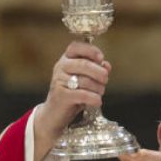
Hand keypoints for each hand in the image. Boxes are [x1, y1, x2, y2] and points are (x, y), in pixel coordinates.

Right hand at [33, 41, 110, 160]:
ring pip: (85, 81)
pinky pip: (82, 94)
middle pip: (84, 64)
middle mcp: (60, 67)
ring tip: (100, 93)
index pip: (76, 46)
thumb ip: (95, 70)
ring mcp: (59, 81)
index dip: (91, 50)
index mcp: (66, 59)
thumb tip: (106, 65)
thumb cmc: (72, 94)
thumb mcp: (84, 80)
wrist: (54, 113)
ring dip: (98, 88)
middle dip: (99, 73)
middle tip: (105, 80)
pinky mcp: (61, 95)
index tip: (101, 59)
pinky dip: (93, 98)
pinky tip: (97, 101)